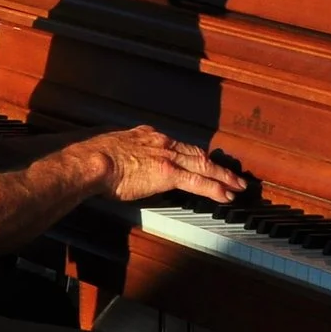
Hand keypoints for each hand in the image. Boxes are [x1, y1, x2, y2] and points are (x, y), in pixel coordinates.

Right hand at [76, 126, 244, 204]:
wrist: (93, 159)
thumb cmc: (92, 157)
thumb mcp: (108, 147)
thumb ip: (118, 152)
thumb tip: (114, 160)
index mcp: (146, 136)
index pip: (177, 146)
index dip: (192, 155)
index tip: (201, 160)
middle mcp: (161, 142)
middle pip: (196, 153)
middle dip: (215, 164)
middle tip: (231, 174)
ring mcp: (167, 157)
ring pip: (204, 165)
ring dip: (223, 176)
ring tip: (238, 186)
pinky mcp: (169, 174)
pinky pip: (199, 182)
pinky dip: (216, 188)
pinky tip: (227, 195)